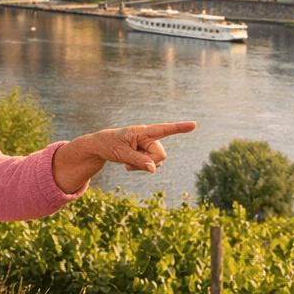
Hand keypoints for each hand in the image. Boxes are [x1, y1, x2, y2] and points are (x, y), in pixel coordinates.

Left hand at [52, 121, 196, 193]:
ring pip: (156, 162)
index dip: (179, 128)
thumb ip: (138, 160)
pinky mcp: (146, 153)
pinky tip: (129, 163)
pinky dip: (141, 167)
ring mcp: (148, 145)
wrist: (99, 147)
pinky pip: (151, 165)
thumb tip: (154, 169)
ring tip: (127, 161)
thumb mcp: (120, 154)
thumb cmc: (108, 145)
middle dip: (149, 163)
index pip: (163, 129)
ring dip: (143, 166)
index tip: (193, 124)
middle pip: (161, 156)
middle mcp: (148, 137)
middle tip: (129, 163)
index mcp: (142, 132)